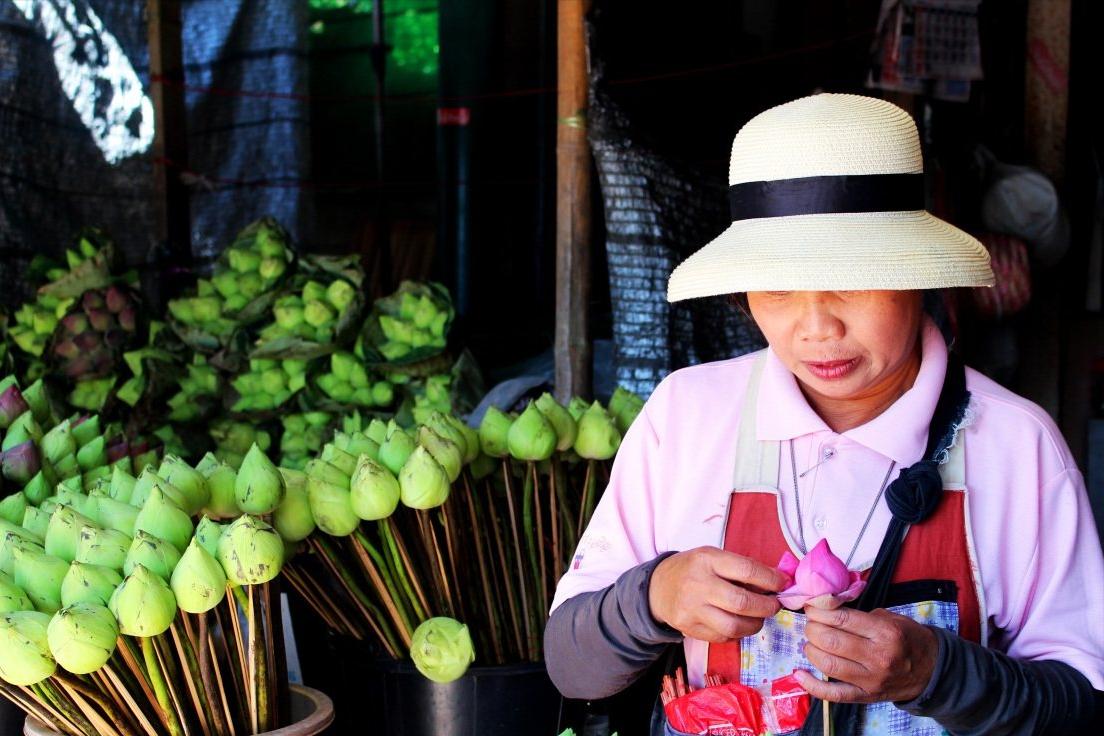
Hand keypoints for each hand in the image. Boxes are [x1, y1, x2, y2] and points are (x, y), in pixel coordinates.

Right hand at [648, 547, 788, 642]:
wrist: (657, 588)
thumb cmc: (692, 569)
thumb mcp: (713, 557)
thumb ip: (740, 567)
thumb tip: (776, 581)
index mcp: (707, 560)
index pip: (746, 570)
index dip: (770, 580)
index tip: (782, 584)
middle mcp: (698, 585)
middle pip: (742, 603)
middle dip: (767, 607)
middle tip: (774, 605)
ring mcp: (692, 609)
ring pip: (734, 626)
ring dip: (755, 624)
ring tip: (758, 618)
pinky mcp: (689, 629)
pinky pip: (723, 637)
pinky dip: (737, 633)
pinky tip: (739, 624)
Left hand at [795, 606, 937, 702]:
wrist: (931, 670)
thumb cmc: (907, 638)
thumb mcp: (890, 617)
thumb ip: (859, 614)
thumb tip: (825, 608)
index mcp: (885, 633)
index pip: (842, 619)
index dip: (819, 610)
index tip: (811, 606)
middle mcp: (878, 657)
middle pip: (831, 641)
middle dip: (812, 628)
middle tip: (810, 623)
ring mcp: (871, 680)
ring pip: (828, 665)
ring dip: (811, 650)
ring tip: (810, 641)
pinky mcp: (866, 696)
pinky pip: (834, 694)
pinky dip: (812, 686)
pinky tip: (799, 674)